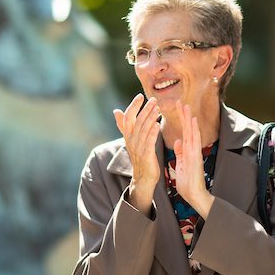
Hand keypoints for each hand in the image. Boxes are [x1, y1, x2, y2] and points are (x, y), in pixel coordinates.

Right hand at [113, 94, 160, 213]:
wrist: (143, 178)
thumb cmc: (140, 157)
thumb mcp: (131, 140)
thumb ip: (124, 125)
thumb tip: (116, 111)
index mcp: (128, 135)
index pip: (127, 117)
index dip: (133, 106)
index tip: (140, 96)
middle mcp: (131, 140)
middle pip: (137, 121)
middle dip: (145, 109)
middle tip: (153, 99)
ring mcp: (138, 148)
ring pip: (143, 130)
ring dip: (150, 118)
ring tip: (157, 108)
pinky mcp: (145, 155)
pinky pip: (149, 142)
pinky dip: (153, 132)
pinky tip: (158, 124)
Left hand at [172, 103, 213, 217]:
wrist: (194, 194)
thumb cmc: (188, 182)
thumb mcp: (181, 164)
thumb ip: (181, 152)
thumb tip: (178, 141)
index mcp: (187, 150)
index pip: (184, 131)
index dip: (181, 120)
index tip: (177, 108)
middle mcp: (192, 149)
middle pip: (188, 128)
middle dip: (184, 115)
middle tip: (180, 100)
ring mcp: (195, 152)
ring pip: (192, 132)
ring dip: (189, 119)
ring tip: (186, 106)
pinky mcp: (195, 157)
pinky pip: (194, 141)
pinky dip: (193, 131)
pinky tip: (192, 121)